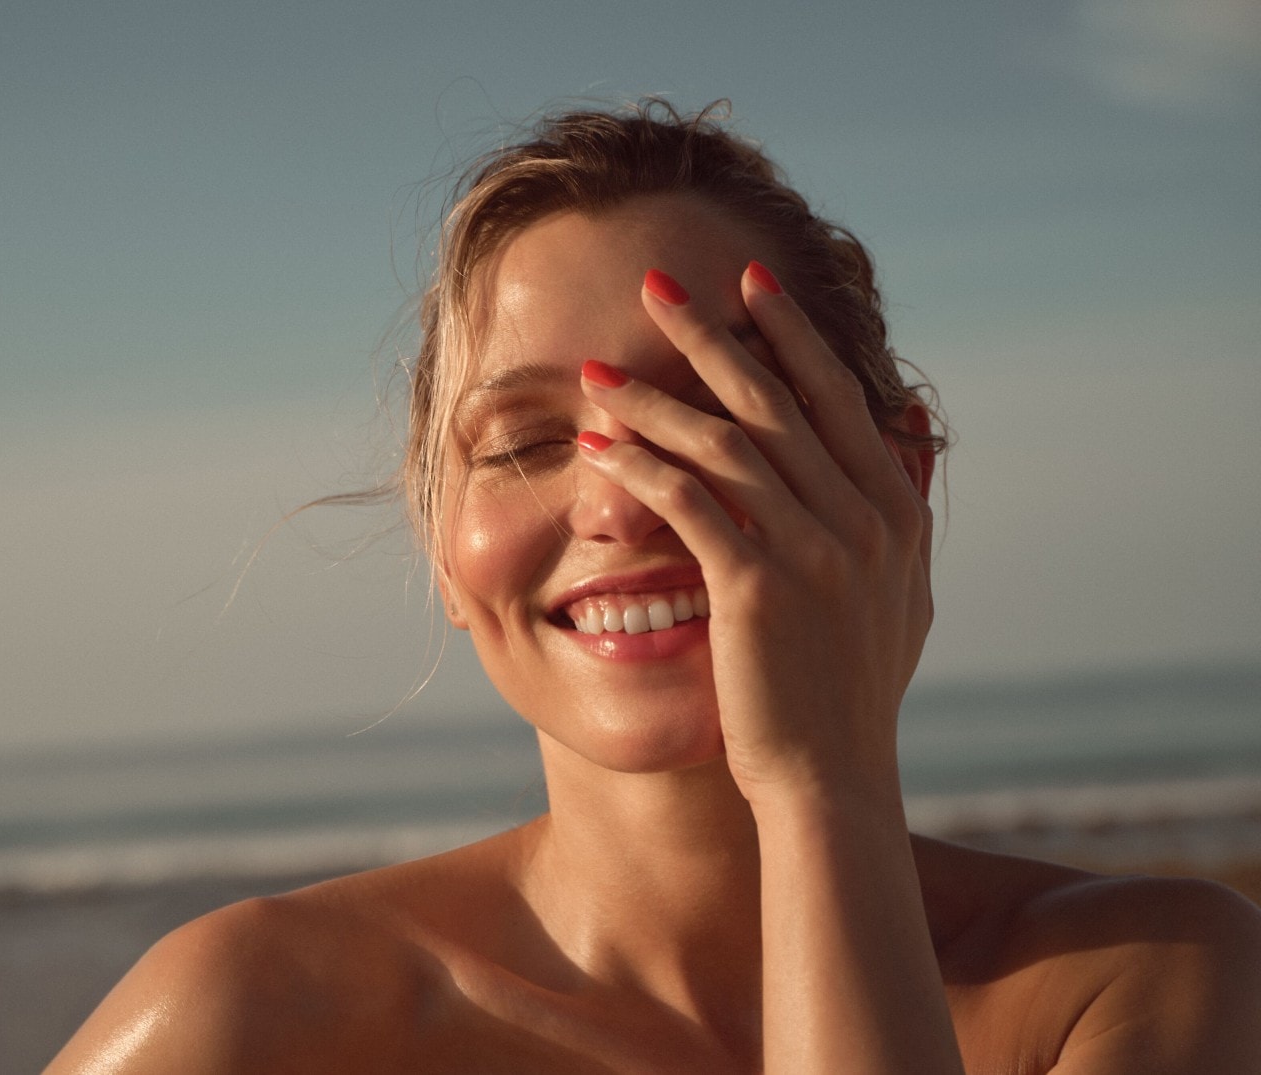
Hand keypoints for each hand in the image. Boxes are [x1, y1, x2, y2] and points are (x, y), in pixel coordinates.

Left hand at [577, 262, 933, 803]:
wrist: (833, 779)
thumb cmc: (853, 688)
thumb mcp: (903, 589)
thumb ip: (905, 497)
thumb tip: (906, 416)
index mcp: (896, 511)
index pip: (837, 397)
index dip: (791, 334)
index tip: (750, 283)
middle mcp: (864, 520)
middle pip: (777, 401)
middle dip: (713, 335)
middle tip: (658, 288)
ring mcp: (816, 552)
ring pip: (725, 444)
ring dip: (655, 399)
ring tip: (598, 371)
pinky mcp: (759, 589)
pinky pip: (690, 504)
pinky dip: (641, 469)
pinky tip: (600, 449)